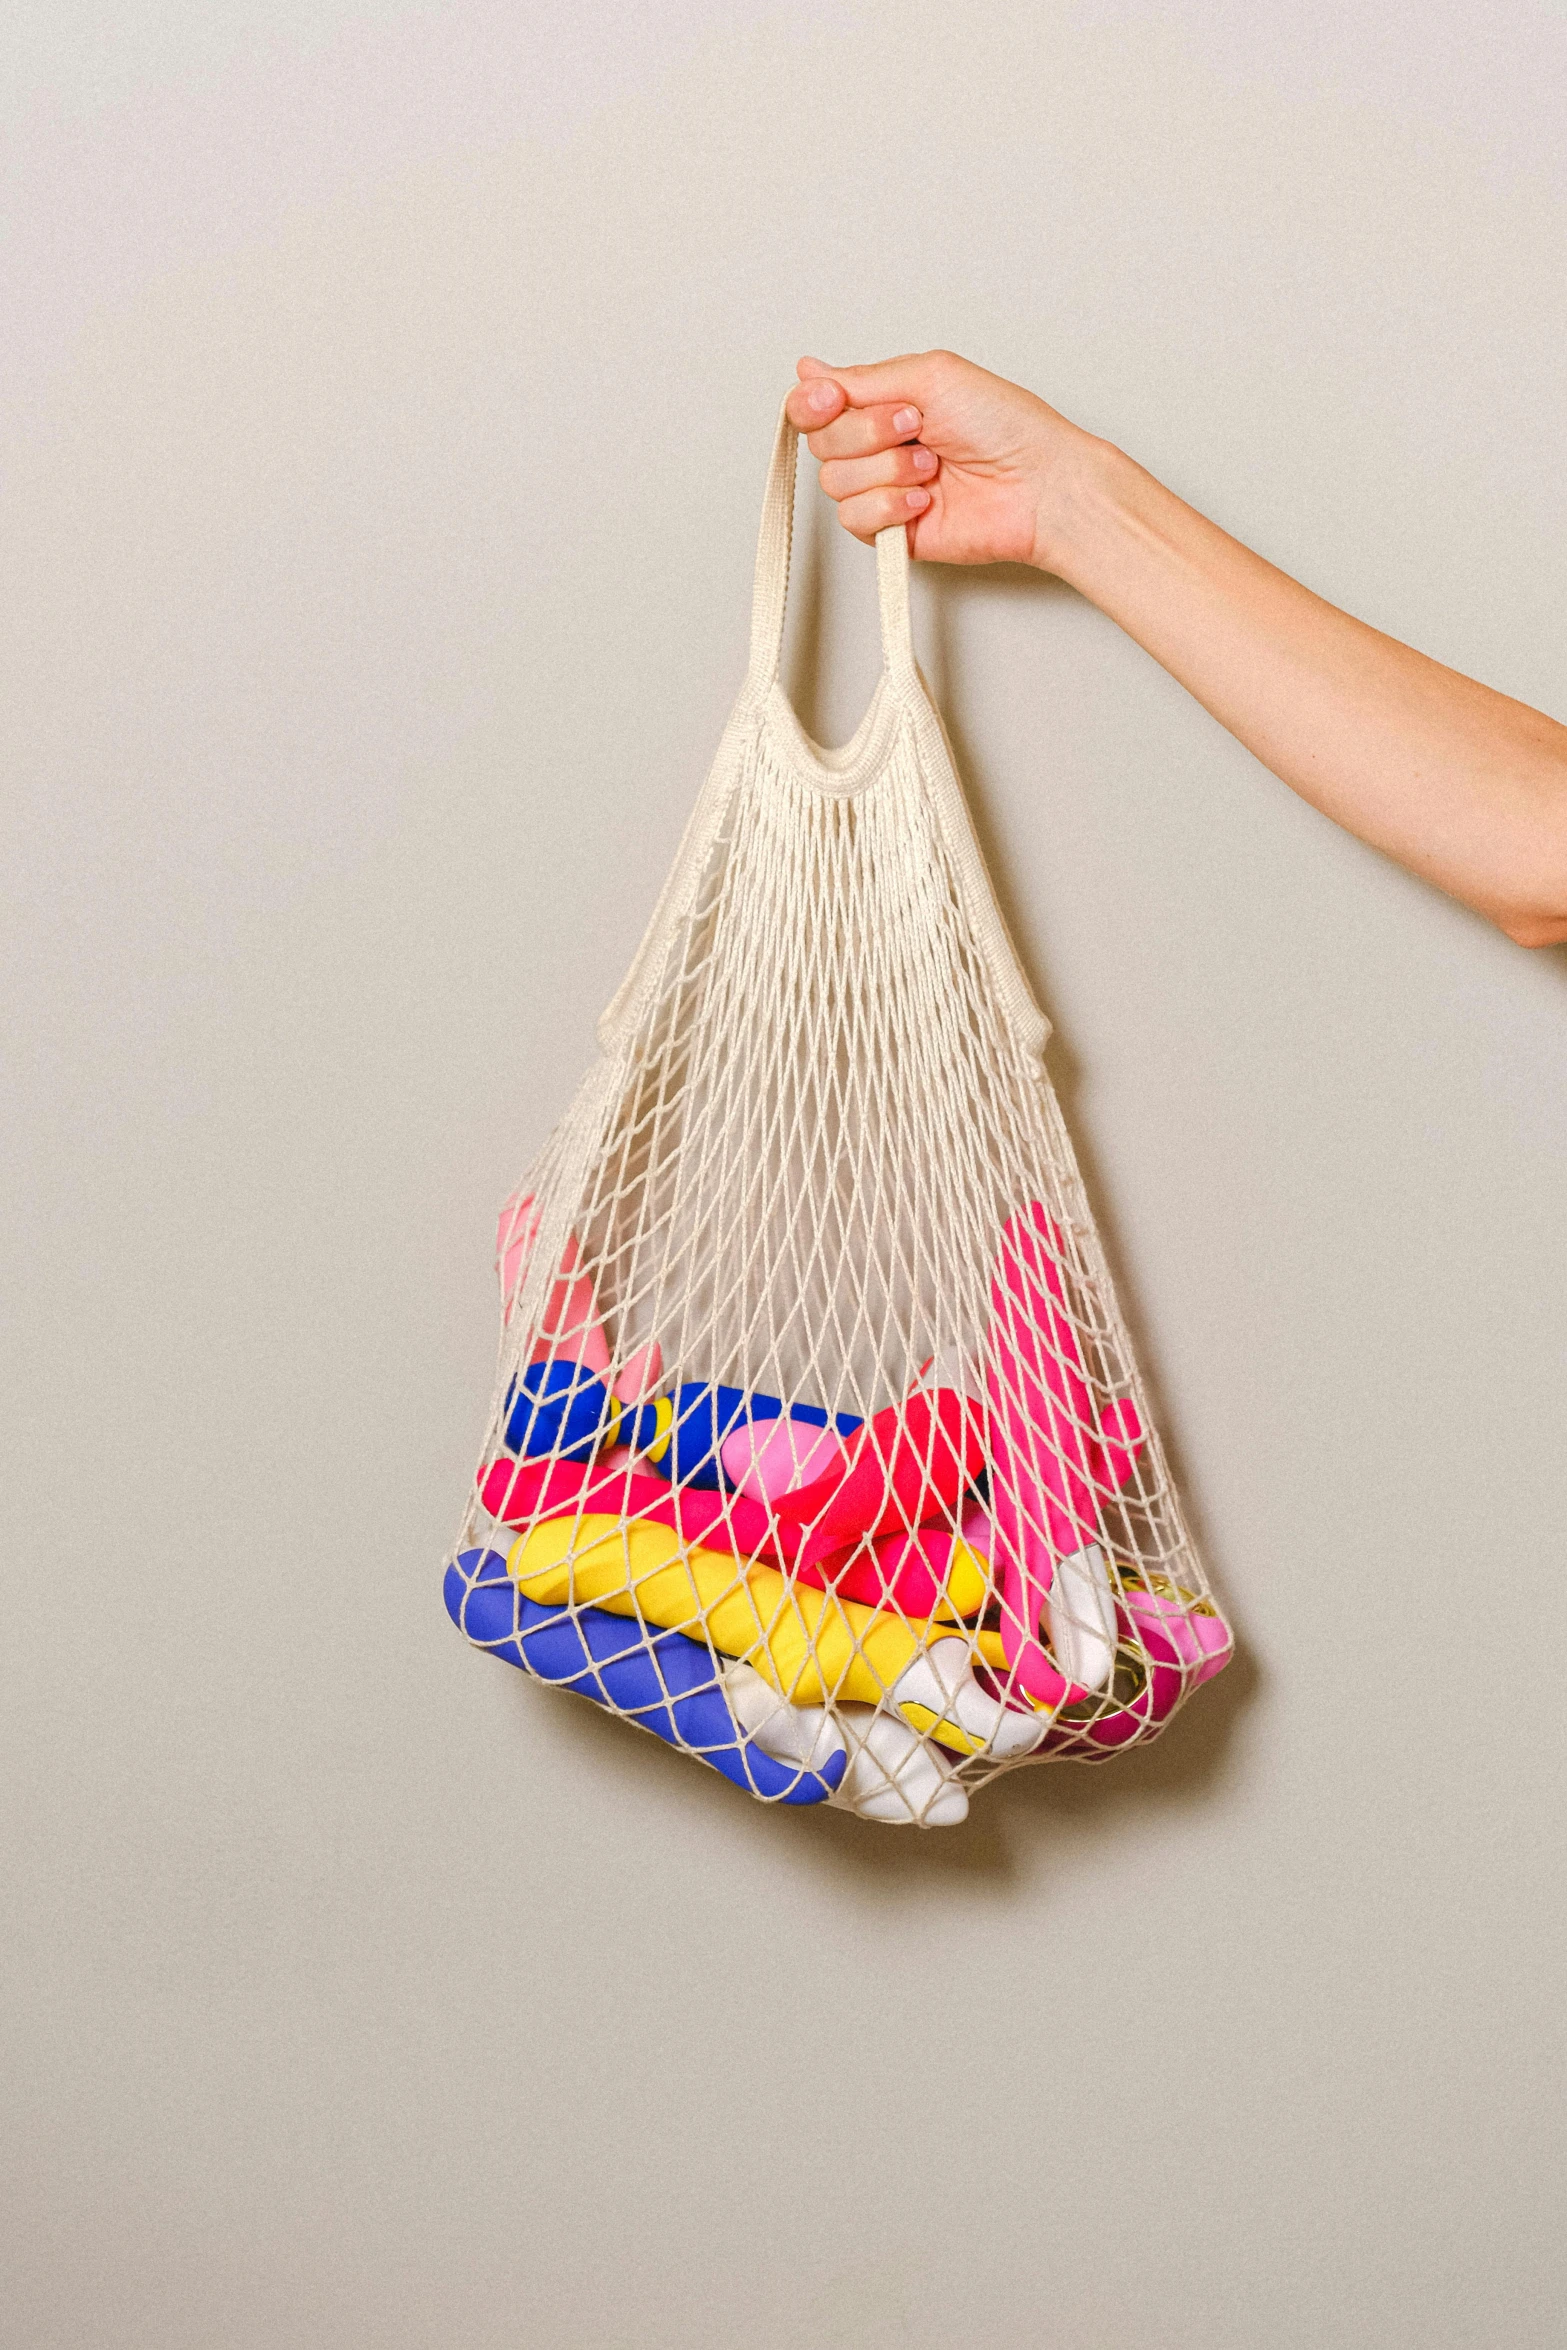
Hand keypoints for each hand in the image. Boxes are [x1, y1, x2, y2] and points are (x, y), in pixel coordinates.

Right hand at [783, 350, 1093, 571]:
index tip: (831, 399)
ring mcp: (884, 490)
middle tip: (916, 427)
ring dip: (887, 469)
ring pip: (835, 483)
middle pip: (821, 443)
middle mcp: (879, 447)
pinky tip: (926, 500)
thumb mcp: (931, 376)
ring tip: (932, 466)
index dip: (811, 404)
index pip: (816, 406)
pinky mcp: (892, 532)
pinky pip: (854, 520)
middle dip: (867, 433)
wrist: (1038, 485)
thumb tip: (809, 371)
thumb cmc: (1005, 426)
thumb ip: (862, 378)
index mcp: (885, 404)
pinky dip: (890, 506)